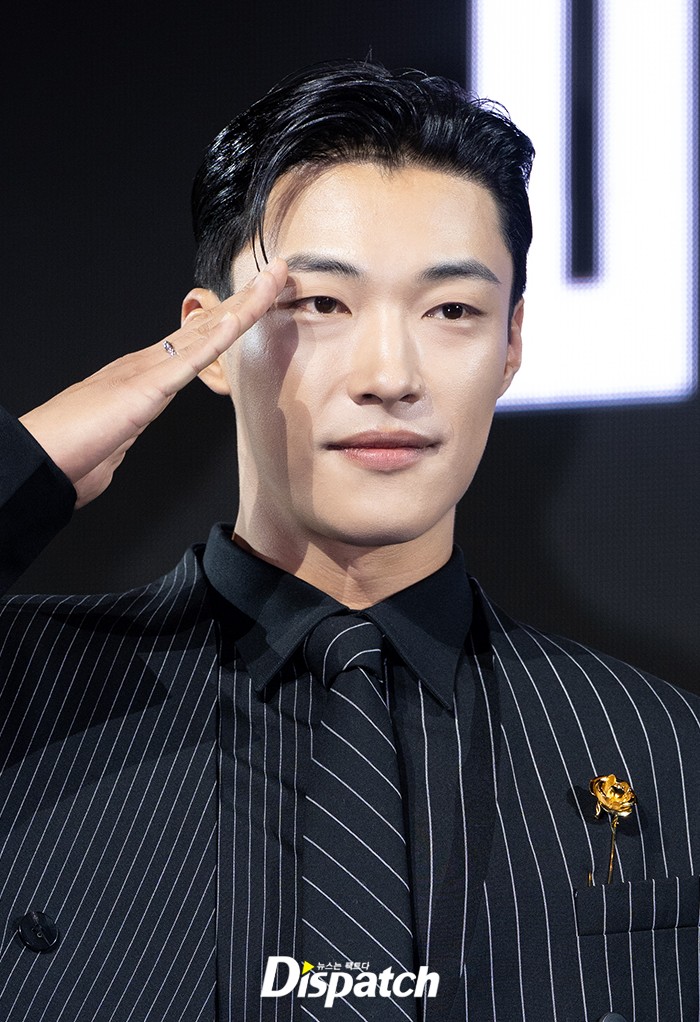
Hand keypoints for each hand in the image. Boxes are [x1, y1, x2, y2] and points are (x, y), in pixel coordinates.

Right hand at [19, 259, 287, 507]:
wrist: (42, 458)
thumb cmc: (70, 454)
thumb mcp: (111, 444)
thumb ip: (121, 437)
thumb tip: (119, 443)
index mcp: (143, 376)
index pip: (194, 341)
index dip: (227, 319)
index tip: (253, 303)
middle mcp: (148, 363)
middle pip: (207, 325)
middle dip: (245, 300)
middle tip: (276, 274)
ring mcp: (150, 370)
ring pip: (208, 331)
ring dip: (244, 305)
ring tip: (273, 279)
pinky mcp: (149, 386)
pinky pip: (192, 358)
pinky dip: (220, 336)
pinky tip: (240, 318)